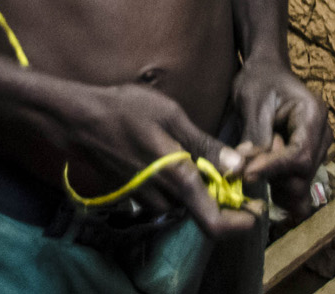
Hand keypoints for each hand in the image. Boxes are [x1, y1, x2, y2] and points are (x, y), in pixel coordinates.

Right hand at [58, 82, 261, 238]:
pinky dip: (181, 183)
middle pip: (203, 210)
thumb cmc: (126, 110)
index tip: (254, 209)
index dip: (239, 223)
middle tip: (233, 164)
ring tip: (202, 153)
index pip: (213, 223)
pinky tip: (179, 156)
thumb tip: (238, 168)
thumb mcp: (170, 116)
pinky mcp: (137, 195)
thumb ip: (204, 145)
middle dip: (222, 194)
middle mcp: (162, 197)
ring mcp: (147, 199)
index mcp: (176, 178)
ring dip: (200, 187)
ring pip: (187, 203)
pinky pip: (168, 197)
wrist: (80, 120)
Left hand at [230, 57, 329, 217]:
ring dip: (274, 183)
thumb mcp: (252, 102)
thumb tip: (244, 170)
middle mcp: (323, 134)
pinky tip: (261, 175)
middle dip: (274, 178)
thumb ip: (253, 136)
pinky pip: (297, 181)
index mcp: (313, 115)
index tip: (247, 174)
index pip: (300, 154)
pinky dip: (278, 186)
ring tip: (253, 164)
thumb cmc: (259, 81)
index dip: (275, 168)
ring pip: (300, 182)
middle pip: (304, 173)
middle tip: (246, 167)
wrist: (267, 72)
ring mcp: (318, 148)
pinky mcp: (308, 157)